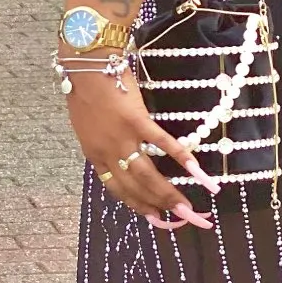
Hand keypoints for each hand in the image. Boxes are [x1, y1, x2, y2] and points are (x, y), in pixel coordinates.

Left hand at [62, 66, 219, 230]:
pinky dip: (180, 157)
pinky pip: (162, 143)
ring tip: (188, 206)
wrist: (86, 64)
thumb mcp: (88, 127)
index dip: (139, 206)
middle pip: (136, 188)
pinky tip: (196, 170)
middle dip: (160, 206)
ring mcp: (123, 138)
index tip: (156, 217)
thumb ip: (103, 144)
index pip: (119, 190)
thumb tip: (120, 156)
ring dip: (169, 194)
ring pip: (147, 175)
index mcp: (95, 155)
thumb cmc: (85, 90)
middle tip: (181, 217)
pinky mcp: (137, 120)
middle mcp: (108, 153)